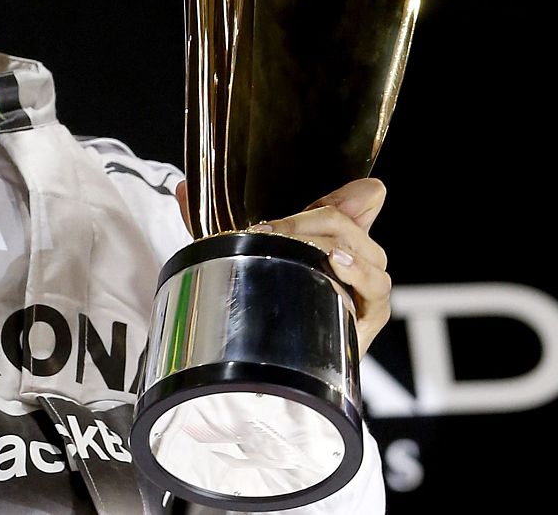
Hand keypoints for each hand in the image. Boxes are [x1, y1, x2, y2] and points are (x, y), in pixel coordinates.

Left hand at [175, 178, 391, 353]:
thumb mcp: (234, 260)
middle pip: (350, 223)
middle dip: (312, 218)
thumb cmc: (256, 306)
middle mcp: (351, 259)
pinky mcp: (369, 318)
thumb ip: (210, 225)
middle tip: (269, 231)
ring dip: (332, 242)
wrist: (264, 370)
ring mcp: (364, 287)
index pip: (352, 201)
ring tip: (303, 244)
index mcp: (327, 238)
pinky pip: (377, 288)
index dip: (344, 192)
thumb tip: (180, 188)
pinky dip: (360, 272)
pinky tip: (338, 265)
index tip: (308, 189)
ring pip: (367, 251)